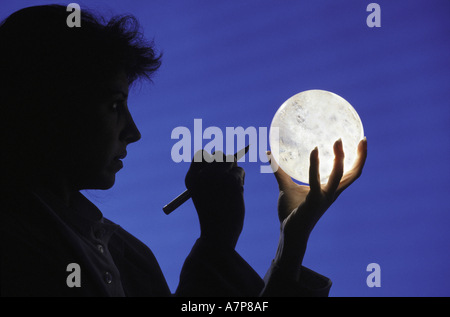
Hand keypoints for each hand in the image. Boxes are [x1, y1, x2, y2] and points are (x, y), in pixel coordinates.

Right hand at [185, 150, 245, 247]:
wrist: (218, 233)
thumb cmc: (212, 213)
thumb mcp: (205, 192)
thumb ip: (211, 175)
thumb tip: (229, 156)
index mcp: (191, 178)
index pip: (201, 154)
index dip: (211, 159)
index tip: (216, 168)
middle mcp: (202, 175)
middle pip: (218, 154)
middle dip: (225, 163)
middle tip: (227, 177)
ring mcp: (217, 177)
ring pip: (230, 160)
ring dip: (233, 170)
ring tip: (230, 187)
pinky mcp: (231, 180)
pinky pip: (239, 170)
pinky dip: (240, 179)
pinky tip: (235, 193)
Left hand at [267, 138, 367, 280]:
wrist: (290, 232)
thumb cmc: (292, 211)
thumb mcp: (286, 186)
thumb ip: (279, 170)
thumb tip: (268, 153)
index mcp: (330, 190)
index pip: (352, 173)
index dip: (360, 158)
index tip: (363, 140)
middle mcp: (332, 193)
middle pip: (353, 173)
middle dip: (359, 156)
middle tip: (360, 138)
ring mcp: (325, 197)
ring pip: (340, 176)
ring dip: (340, 158)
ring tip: (337, 141)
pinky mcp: (314, 201)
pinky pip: (316, 180)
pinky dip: (315, 165)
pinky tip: (313, 151)